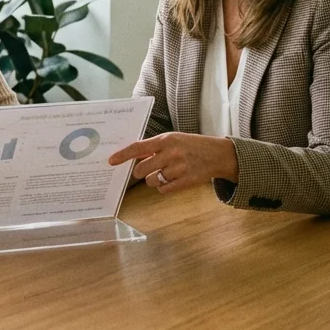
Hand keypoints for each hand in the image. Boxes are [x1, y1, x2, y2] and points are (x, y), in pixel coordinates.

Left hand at [107, 133, 239, 193]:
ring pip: (151, 181)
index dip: (122, 155)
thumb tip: (133, 157)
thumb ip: (154, 147)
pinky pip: (163, 189)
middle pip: (142, 170)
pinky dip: (164, 187)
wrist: (218, 155)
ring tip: (166, 172)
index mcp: (166, 140)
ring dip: (154, 179)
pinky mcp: (185, 182)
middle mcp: (171, 153)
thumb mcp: (174, 139)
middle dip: (141, 172)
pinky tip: (173, 179)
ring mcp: (178, 168)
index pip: (138, 147)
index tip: (111, 161)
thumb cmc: (192, 146)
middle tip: (148, 170)